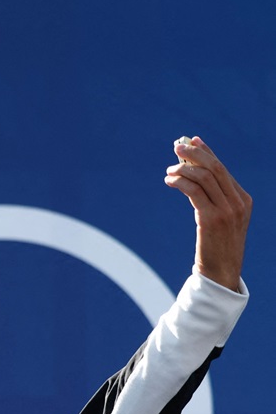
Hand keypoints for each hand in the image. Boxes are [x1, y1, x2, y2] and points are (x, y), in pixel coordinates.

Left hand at [166, 136, 250, 292]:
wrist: (220, 272)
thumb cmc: (216, 246)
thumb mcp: (220, 219)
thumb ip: (213, 199)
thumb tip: (195, 175)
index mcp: (244, 199)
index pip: (223, 169)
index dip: (207, 153)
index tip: (192, 141)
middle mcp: (239, 202)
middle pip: (216, 168)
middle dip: (196, 153)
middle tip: (177, 145)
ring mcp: (227, 210)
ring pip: (204, 178)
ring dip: (183, 169)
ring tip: (169, 171)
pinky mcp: (211, 219)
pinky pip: (194, 191)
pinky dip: (180, 182)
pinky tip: (170, 181)